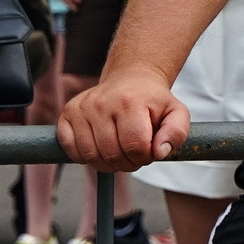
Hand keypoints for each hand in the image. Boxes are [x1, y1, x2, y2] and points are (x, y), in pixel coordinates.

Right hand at [58, 68, 189, 173]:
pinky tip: (99, 150)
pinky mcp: (67, 113)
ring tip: (119, 154)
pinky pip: (70, 148)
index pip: (134, 146)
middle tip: (135, 156)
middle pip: (112, 154)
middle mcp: (100, 103)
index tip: (149, 151)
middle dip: (127, 163)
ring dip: (108, 164)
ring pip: (90, 155)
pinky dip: (84, 157)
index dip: (145, 157)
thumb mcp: (176, 113)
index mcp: (129, 102)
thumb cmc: (153, 101)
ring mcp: (81, 108)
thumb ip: (176, 133)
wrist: (130, 79)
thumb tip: (158, 152)